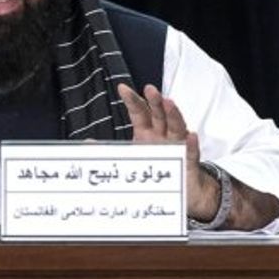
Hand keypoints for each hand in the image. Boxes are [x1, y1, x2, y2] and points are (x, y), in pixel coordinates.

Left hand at [116, 83, 218, 220]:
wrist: (182, 190)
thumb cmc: (155, 169)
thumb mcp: (130, 159)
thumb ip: (109, 151)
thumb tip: (87, 144)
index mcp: (146, 132)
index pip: (139, 111)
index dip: (132, 100)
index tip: (122, 88)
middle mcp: (163, 135)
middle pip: (159, 114)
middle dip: (155, 101)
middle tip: (149, 89)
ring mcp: (177, 146)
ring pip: (177, 127)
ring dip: (173, 115)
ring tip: (169, 103)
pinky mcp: (189, 162)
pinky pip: (191, 153)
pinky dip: (191, 144)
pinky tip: (190, 136)